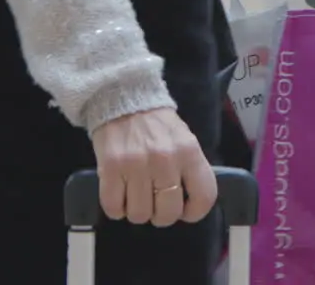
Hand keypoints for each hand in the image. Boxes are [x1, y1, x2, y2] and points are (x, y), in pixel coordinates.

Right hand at [91, 108, 217, 226]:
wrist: (123, 99)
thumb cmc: (156, 125)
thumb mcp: (184, 140)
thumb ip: (190, 169)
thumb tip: (189, 203)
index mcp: (189, 152)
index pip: (204, 196)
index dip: (195, 212)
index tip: (186, 212)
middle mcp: (164, 160)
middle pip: (168, 212)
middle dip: (162, 216)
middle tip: (156, 205)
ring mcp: (136, 165)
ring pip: (140, 214)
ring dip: (137, 212)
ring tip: (136, 197)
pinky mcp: (110, 168)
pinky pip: (114, 208)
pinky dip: (116, 209)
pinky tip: (120, 196)